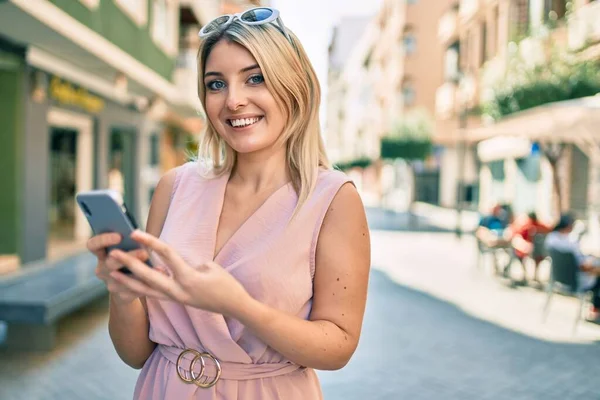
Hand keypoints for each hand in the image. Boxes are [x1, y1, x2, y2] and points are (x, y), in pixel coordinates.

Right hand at [87, 233, 169, 304]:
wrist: (131, 285)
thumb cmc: (132, 257)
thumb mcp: (128, 248)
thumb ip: (130, 241)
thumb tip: (139, 233)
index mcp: (101, 253)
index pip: (93, 245)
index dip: (103, 240)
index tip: (119, 236)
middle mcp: (102, 269)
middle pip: (110, 263)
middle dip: (128, 257)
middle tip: (145, 253)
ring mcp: (110, 283)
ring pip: (123, 279)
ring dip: (140, 273)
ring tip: (158, 268)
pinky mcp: (121, 296)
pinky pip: (134, 290)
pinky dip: (147, 284)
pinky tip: (160, 279)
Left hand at [109, 230, 250, 316]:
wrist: (234, 307)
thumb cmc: (227, 285)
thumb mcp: (211, 268)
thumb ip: (189, 263)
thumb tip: (170, 263)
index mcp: (189, 279)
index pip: (167, 256)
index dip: (151, 242)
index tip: (135, 232)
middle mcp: (178, 291)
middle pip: (148, 276)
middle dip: (130, 264)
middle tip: (113, 253)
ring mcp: (175, 298)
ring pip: (146, 291)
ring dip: (128, 282)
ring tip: (111, 274)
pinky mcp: (175, 301)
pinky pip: (153, 295)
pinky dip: (140, 290)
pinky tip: (128, 285)